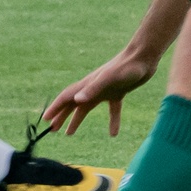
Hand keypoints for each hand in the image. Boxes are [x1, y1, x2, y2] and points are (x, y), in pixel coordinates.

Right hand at [42, 50, 156, 137]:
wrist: (144, 57)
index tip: (46, 119)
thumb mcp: (110, 79)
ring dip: (77, 119)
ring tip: (69, 133)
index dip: (55, 108)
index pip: (67, 97)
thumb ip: (93, 89)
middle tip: (52, 130)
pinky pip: (112, 110)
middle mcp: (94, 87)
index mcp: (88, 84)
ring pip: (87, 107)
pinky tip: (113, 134)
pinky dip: (112, 121)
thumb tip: (77, 101)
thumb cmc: (127, 67)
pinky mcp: (118, 92)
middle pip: (73, 104)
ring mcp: (105, 90)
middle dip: (62, 116)